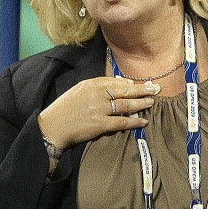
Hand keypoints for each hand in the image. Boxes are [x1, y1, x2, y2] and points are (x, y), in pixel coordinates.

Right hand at [37, 77, 156, 150]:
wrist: (52, 127)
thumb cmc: (64, 109)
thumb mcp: (77, 91)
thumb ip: (96, 87)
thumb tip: (119, 84)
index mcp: (90, 85)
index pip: (114, 81)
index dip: (129, 83)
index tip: (140, 84)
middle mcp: (97, 95)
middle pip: (124, 90)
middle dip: (141, 89)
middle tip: (155, 89)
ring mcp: (100, 110)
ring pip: (126, 105)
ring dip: (141, 104)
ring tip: (151, 102)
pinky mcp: (100, 125)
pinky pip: (121, 122)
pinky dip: (134, 122)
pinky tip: (143, 122)